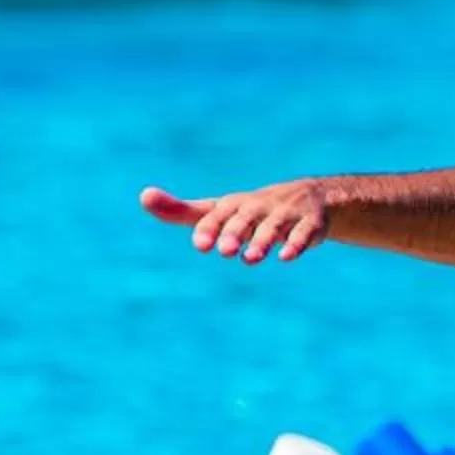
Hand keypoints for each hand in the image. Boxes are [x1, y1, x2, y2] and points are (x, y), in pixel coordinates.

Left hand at [141, 180, 327, 262]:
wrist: (308, 199)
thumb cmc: (249, 210)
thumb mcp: (216, 210)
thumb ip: (181, 210)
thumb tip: (143, 196)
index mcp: (234, 204)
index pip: (218, 214)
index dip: (209, 228)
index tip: (200, 246)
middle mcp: (259, 206)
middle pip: (245, 218)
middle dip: (235, 233)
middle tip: (224, 251)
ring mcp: (286, 213)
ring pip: (274, 226)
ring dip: (262, 241)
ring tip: (250, 259)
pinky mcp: (310, 223)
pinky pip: (304, 232)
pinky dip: (296, 243)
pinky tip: (286, 257)